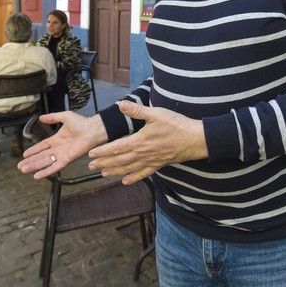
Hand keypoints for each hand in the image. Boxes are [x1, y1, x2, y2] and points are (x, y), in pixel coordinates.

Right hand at [17, 112, 107, 178]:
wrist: (93, 129)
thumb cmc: (82, 123)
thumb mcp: (64, 117)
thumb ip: (52, 118)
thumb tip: (40, 117)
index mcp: (57, 139)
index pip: (42, 146)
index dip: (33, 150)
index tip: (24, 155)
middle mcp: (58, 148)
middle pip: (41, 156)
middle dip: (30, 161)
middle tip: (20, 166)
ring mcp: (62, 155)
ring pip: (45, 162)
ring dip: (34, 166)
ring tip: (24, 170)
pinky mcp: (67, 159)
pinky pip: (55, 167)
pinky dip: (46, 171)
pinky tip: (37, 175)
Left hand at [87, 101, 207, 184]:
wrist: (195, 139)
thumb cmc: (176, 125)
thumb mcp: (156, 113)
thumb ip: (137, 110)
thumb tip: (121, 105)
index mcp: (139, 141)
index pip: (116, 148)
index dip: (103, 151)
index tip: (91, 154)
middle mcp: (143, 154)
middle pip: (119, 160)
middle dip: (104, 163)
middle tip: (91, 167)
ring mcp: (151, 161)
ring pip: (128, 169)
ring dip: (114, 171)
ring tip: (103, 174)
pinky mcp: (159, 165)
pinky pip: (143, 173)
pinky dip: (133, 178)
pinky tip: (125, 181)